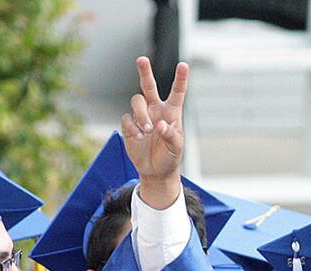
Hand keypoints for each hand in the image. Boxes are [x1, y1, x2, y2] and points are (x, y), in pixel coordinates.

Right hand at [123, 56, 187, 209]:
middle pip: (148, 86)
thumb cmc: (170, 156)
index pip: (177, 92)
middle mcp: (155, 110)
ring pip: (136, 101)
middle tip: (141, 59)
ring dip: (141, 114)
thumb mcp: (176, 148)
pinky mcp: (129, 125)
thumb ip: (170, 136)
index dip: (180, 78)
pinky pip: (127, 118)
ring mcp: (141, 116)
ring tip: (147, 130)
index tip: (184, 65)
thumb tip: (160, 126)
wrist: (155, 170)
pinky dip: (133, 127)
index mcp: (171, 112)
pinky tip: (139, 137)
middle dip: (144, 72)